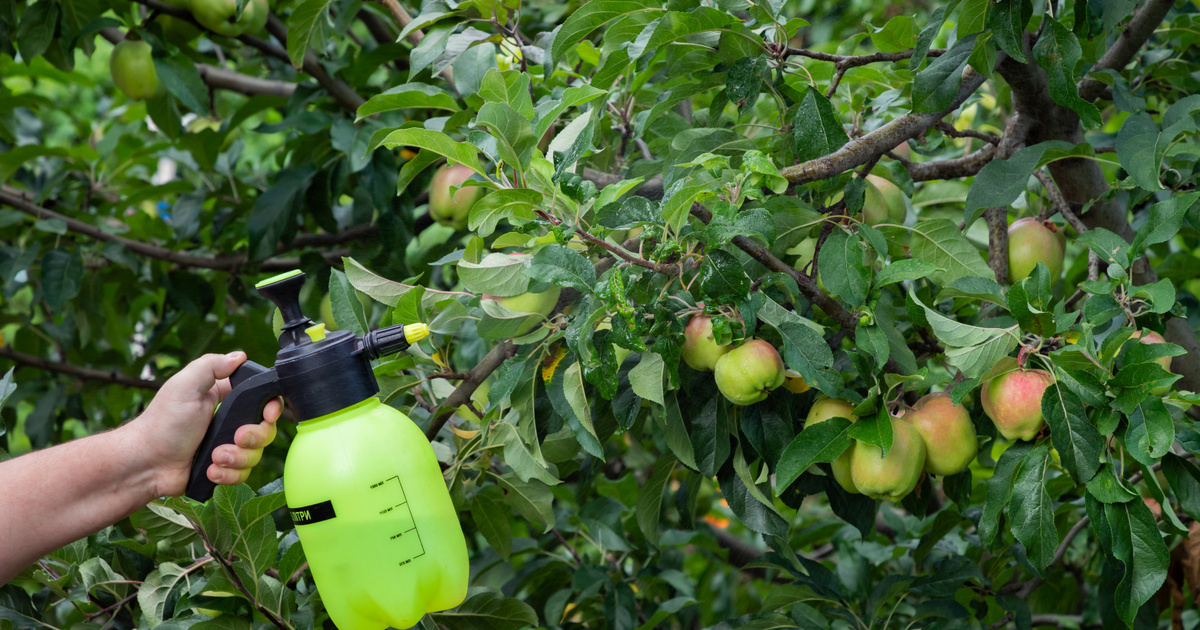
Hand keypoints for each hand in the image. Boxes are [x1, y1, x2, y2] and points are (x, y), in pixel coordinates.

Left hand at [123, 352, 281, 496]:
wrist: (147, 463)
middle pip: (266, 431)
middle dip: (253, 438)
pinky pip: (243, 475)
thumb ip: (211, 366)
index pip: (264, 400)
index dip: (272, 408)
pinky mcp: (224, 469)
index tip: (267, 414)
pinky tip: (211, 470)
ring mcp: (229, 447)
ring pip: (256, 455)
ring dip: (236, 458)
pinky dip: (228, 474)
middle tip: (235, 438)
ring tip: (214, 457)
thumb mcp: (185, 386)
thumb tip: (240, 356)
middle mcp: (231, 423)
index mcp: (227, 399)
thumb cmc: (162, 423)